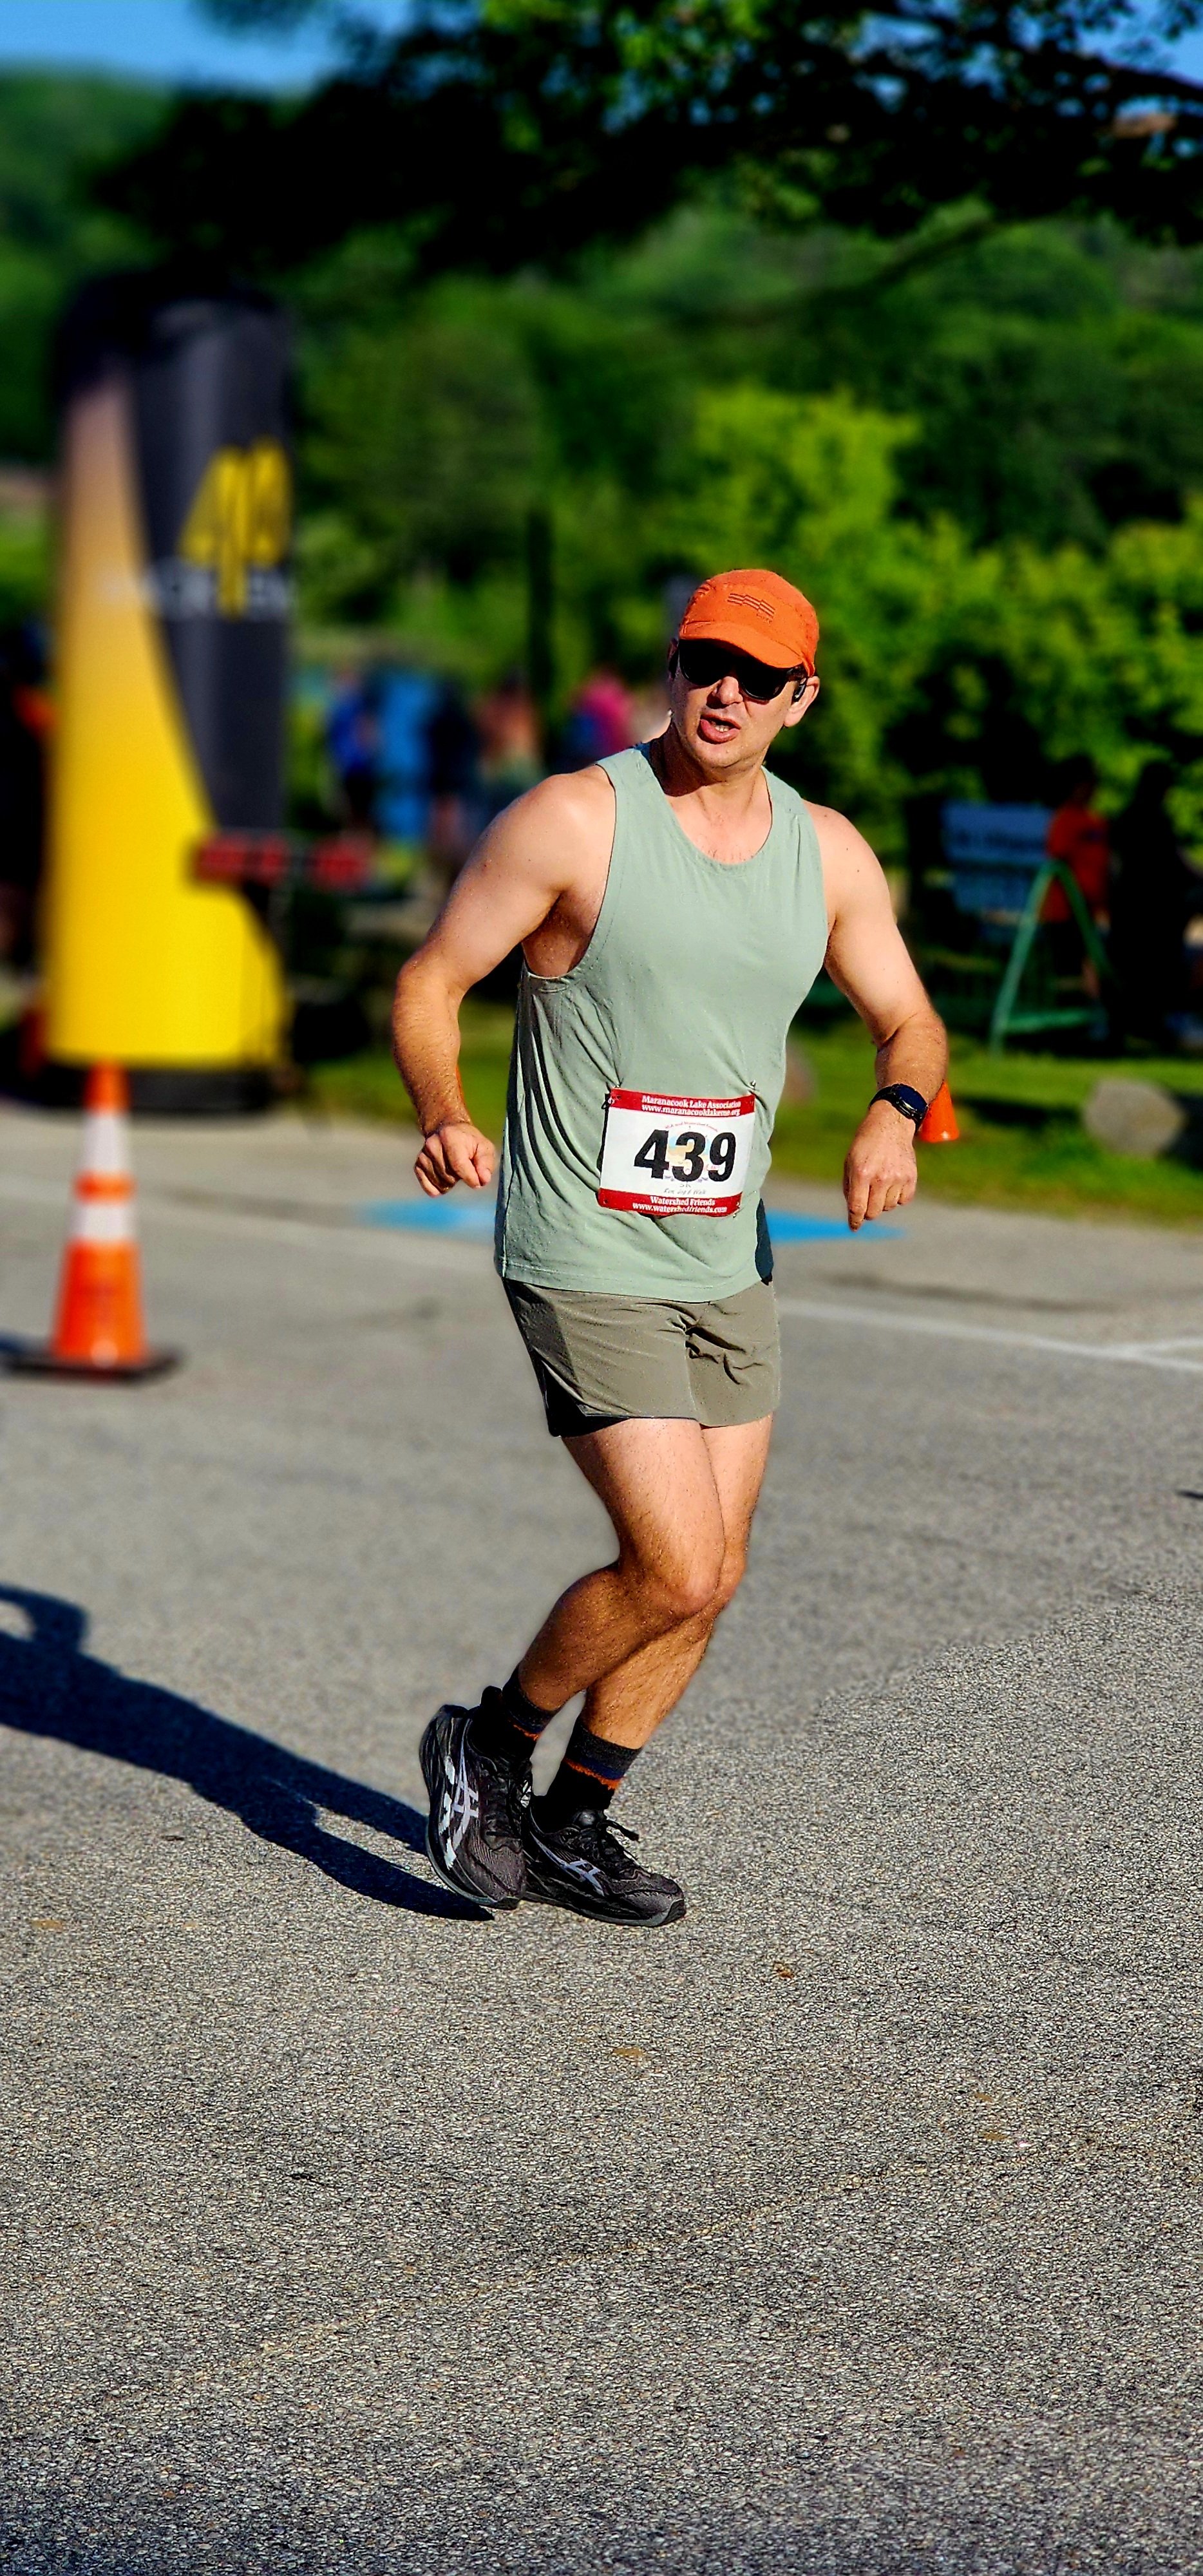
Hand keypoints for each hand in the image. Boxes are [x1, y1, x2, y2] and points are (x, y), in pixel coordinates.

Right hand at [415, 1120, 495, 1196]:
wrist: (447, 1130)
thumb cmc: (468, 1141)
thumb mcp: (484, 1147)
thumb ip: (485, 1163)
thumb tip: (483, 1180)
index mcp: (450, 1137)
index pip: (459, 1165)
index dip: (470, 1178)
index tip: (477, 1183)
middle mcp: (432, 1145)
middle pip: (449, 1177)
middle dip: (460, 1178)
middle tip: (464, 1167)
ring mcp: (423, 1156)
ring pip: (440, 1184)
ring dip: (450, 1183)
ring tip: (454, 1170)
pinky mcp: (418, 1165)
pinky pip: (429, 1187)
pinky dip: (439, 1188)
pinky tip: (445, 1179)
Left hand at [843, 1099, 918, 1231]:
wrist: (890, 1124)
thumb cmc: (865, 1144)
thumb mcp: (850, 1161)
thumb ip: (850, 1187)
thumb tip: (854, 1212)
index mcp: (861, 1173)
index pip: (857, 1207)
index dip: (854, 1221)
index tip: (854, 1227)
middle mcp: (880, 1177)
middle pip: (874, 1212)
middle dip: (868, 1211)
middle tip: (867, 1201)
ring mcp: (898, 1178)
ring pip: (888, 1207)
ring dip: (882, 1202)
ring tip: (880, 1184)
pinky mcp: (911, 1177)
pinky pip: (903, 1200)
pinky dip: (897, 1197)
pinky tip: (893, 1184)